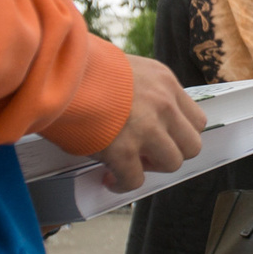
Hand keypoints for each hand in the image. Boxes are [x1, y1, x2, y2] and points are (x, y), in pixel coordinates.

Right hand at [88, 55, 206, 192]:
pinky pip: (135, 180)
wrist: (57, 71)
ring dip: (150, 168)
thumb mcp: (125, 69)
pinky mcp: (122, 150)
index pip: (195, 119)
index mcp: (164, 82)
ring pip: (171, 163)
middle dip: (170, 153)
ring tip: (128, 164)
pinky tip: (109, 178)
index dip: (178, 134)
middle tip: (146, 153)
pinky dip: (122, 184)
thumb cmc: (82, 69)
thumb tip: (142, 114)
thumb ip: (143, 90)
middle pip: (191, 144)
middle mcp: (162, 104)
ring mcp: (146, 128)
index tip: (161, 138)